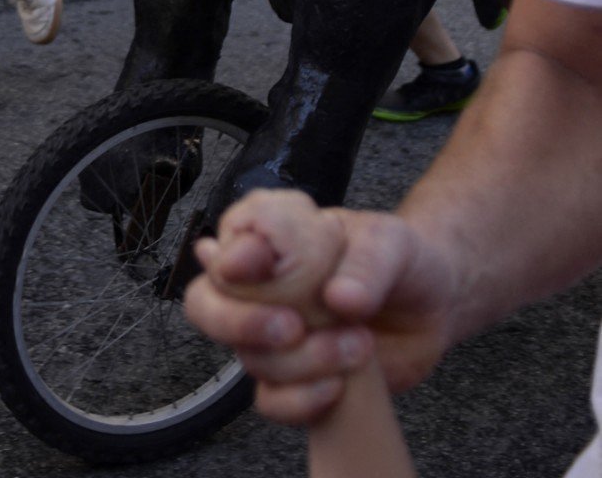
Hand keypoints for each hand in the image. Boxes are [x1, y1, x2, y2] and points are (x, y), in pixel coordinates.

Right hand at [184, 190, 457, 424]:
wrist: (432, 307)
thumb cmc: (399, 259)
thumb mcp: (390, 242)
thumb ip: (367, 263)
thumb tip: (339, 299)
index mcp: (269, 236)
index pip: (226, 241)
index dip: (231, 258)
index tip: (249, 268)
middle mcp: (257, 286)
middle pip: (205, 305)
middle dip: (240, 322)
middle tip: (290, 326)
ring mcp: (270, 335)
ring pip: (248, 357)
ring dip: (302, 360)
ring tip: (358, 344)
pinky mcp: (293, 378)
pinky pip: (272, 401)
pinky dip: (301, 400)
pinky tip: (338, 386)